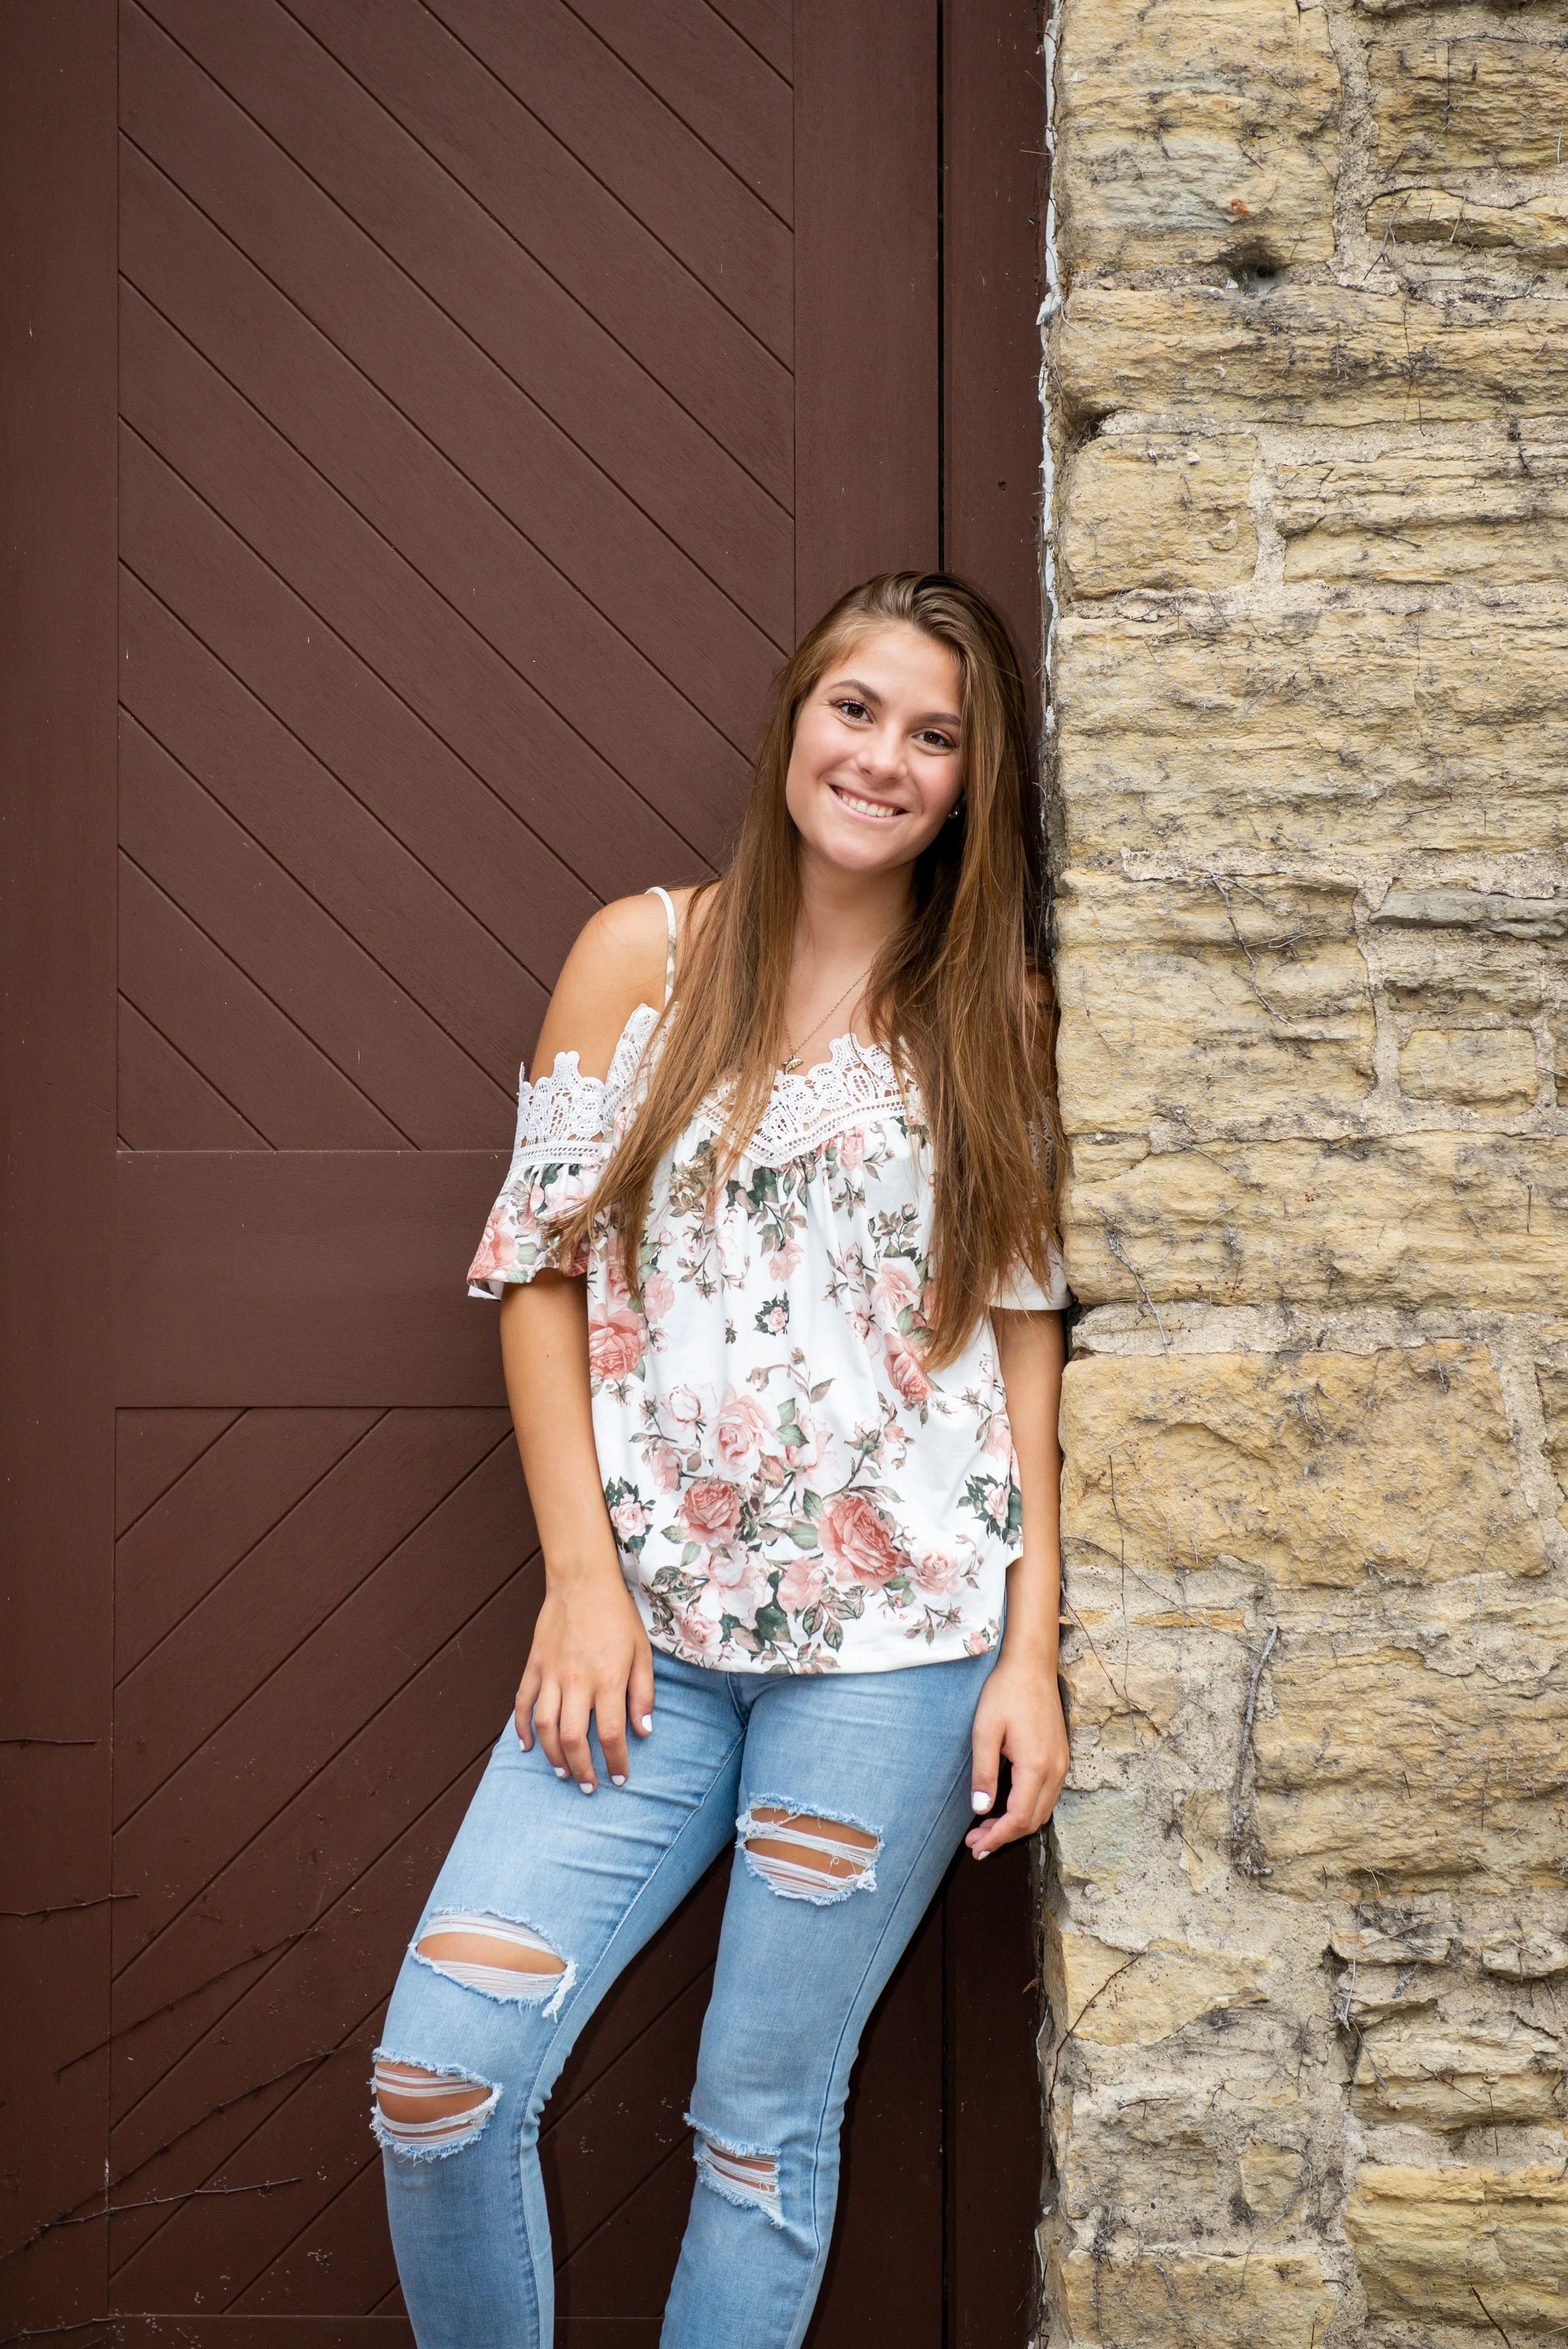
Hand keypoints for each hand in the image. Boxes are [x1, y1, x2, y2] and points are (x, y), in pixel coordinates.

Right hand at [514, 1567, 654, 1793]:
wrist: (582, 1581)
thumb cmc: (617, 1616)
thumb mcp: (642, 1652)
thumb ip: (643, 1692)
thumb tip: (644, 1731)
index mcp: (608, 1678)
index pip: (612, 1734)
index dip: (615, 1762)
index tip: (620, 1778)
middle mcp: (577, 1680)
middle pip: (574, 1738)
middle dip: (582, 1769)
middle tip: (590, 1786)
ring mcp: (550, 1674)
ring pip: (545, 1727)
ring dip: (553, 1756)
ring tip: (564, 1773)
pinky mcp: (534, 1665)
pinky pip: (522, 1703)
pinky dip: (521, 1729)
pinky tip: (528, 1747)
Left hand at [966, 1647, 1068, 1857]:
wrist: (1032, 1665)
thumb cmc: (1005, 1692)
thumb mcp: (985, 1731)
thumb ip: (984, 1773)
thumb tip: (981, 1810)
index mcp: (1036, 1766)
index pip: (1020, 1818)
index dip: (997, 1838)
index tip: (976, 1847)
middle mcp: (1055, 1770)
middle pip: (1034, 1820)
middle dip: (1004, 1836)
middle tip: (975, 1841)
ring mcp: (1061, 1764)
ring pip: (1043, 1810)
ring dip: (1016, 1824)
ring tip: (986, 1828)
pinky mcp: (1060, 1757)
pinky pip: (1047, 1795)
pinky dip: (1028, 1809)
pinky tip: (1006, 1806)